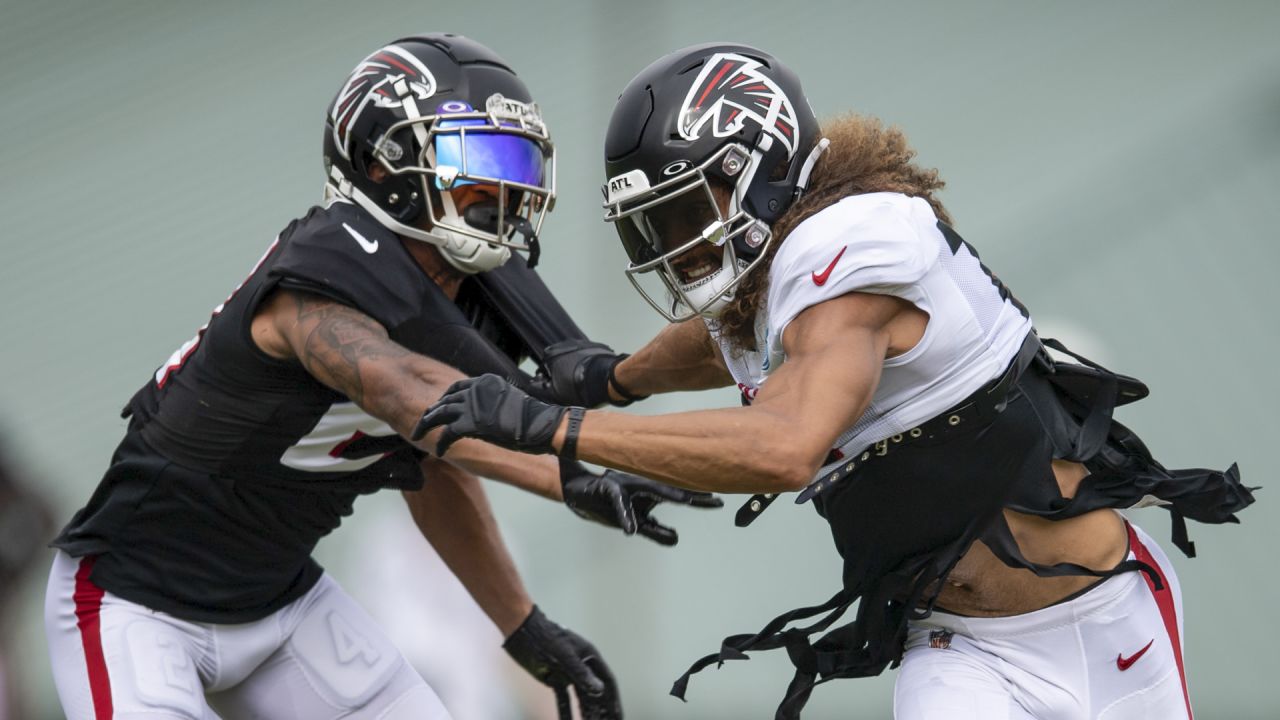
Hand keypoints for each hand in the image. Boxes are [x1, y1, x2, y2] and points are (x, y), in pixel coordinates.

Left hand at [414, 374, 566, 456]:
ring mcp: (472, 404)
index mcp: (485, 381)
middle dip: (431, 412)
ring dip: (426, 425)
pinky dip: (440, 442)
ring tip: (417, 436)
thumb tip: (484, 416)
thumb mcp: (510, 403)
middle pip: (444, 400)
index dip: (444, 400)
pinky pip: (447, 433)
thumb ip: (493, 404)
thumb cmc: (534, 419)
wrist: (543, 426)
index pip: (456, 388)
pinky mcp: (471, 422)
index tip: (438, 410)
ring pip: (440, 413)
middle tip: (420, 424)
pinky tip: (438, 452)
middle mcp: (476, 388)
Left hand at [505, 606, 622, 719]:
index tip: (618, 718)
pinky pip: (563, 700)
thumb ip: (581, 673)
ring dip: (587, 714)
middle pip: (597, 693)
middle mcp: (582, 666)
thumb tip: (600, 690)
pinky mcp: (555, 679)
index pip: (607, 683)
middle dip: (603, 711)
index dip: (614, 702)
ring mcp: (569, 674)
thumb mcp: (564, 656)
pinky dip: (566, 713)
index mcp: (590, 657)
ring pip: (582, 699)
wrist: (522, 631)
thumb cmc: (545, 638)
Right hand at [528, 340, 628, 406]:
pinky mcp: (597, 346)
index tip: (556, 389)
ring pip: (574, 358)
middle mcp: (565, 344)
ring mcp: (582, 343)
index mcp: (551, 353)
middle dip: (562, 373)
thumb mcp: (555, 394)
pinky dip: (588, 365)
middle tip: (570, 387)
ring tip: (583, 382)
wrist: (608, 379)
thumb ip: (539, 389)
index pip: (544, 369)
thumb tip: (532, 385)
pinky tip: (592, 377)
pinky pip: (588, 357)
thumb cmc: (580, 387)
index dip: (549, 381)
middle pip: (559, 361)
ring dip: (575, 368)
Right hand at [560, 459, 722, 545]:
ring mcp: (627, 485)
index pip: (680, 495)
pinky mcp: (608, 488)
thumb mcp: (635, 517)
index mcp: (651, 491)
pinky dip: (626, 517)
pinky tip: (631, 531)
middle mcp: (643, 485)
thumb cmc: (610, 499)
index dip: (700, 498)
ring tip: (686, 501)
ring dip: (668, 494)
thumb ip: (656, 531)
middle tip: (715, 498)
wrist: (576, 488)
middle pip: (674, 489)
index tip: (720, 502)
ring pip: (651, 489)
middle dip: (694, 493)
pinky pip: (619, 503)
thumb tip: (676, 540)